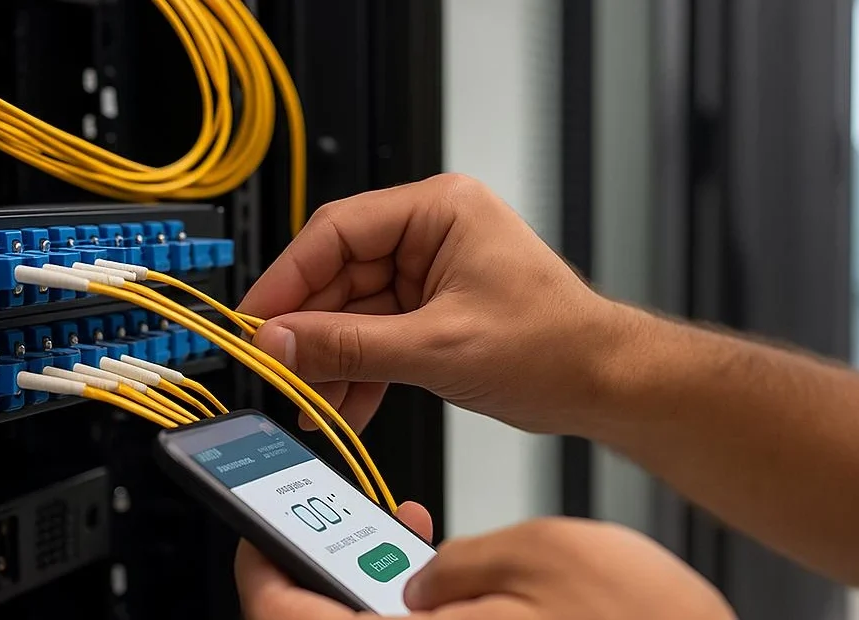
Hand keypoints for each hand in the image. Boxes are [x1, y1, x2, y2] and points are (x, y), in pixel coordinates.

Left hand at [235, 511, 734, 619]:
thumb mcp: (538, 556)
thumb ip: (456, 564)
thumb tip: (420, 575)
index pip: (285, 615)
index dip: (261, 564)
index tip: (255, 523)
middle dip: (324, 567)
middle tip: (330, 516)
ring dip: (375, 587)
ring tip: (399, 536)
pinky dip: (422, 610)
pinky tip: (447, 573)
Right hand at [238, 173, 628, 433]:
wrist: (602, 383)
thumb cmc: (554, 346)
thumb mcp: (438, 348)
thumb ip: (350, 345)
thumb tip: (281, 342)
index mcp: (439, 210)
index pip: (338, 231)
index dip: (288, 277)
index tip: (255, 320)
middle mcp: (432, 233)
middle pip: (341, 275)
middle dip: (310, 331)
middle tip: (279, 371)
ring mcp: (432, 273)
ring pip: (356, 312)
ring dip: (332, 360)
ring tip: (310, 403)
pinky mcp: (434, 309)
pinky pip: (379, 334)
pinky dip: (360, 370)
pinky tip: (342, 405)